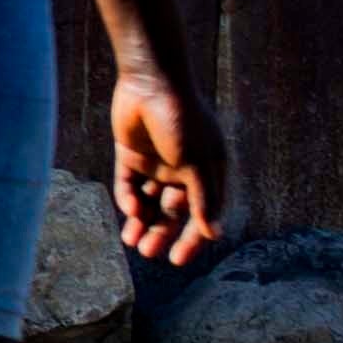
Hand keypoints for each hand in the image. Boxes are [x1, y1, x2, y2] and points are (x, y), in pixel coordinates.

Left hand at [109, 69, 226, 266]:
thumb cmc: (182, 120)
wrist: (151, 82)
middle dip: (162, 234)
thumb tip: (213, 234)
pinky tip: (129, 210)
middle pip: (172, 212)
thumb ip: (203, 199)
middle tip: (150, 255)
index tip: (179, 260)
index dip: (193, 239)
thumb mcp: (196, 164)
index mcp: (207, 172)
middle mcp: (183, 170)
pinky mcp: (130, 154)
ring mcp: (156, 162)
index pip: (203, 213)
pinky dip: (128, 199)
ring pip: (148, 201)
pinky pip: (128, 184)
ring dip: (142, 223)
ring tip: (134, 244)